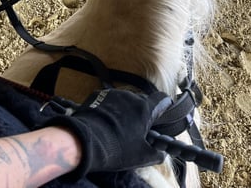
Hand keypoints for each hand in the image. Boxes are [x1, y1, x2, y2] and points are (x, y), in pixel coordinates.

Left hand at [40, 88, 171, 178]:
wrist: (85, 141)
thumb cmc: (116, 148)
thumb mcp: (141, 156)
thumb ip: (156, 153)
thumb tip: (161, 153)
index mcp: (144, 109)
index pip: (161, 99)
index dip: (165, 104)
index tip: (165, 110)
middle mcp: (130, 97)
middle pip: (142, 100)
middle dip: (142, 111)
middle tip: (138, 127)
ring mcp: (112, 94)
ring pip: (124, 100)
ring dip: (125, 109)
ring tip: (118, 126)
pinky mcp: (97, 95)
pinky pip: (108, 100)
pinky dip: (109, 108)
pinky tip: (105, 122)